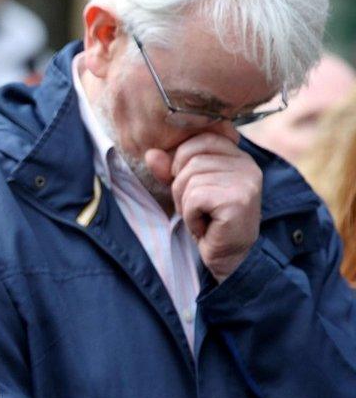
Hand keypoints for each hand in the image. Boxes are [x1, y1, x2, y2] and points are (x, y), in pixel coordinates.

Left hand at [146, 132, 261, 281]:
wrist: (227, 258)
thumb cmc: (208, 222)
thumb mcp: (186, 191)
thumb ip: (170, 170)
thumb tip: (150, 154)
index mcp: (238, 157)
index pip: (201, 139)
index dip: (182, 160)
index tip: (189, 185)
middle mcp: (247, 165)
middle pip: (191, 160)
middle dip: (180, 187)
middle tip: (195, 208)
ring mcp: (246, 182)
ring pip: (191, 179)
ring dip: (186, 205)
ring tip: (202, 218)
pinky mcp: (238, 201)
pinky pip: (195, 198)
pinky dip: (191, 217)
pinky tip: (205, 227)